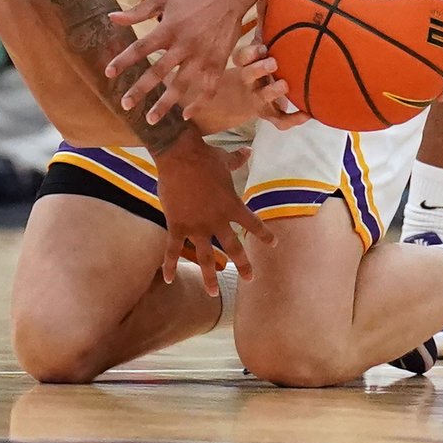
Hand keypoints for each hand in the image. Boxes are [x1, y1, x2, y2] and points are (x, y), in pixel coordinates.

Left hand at [105, 0, 245, 121]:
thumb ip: (138, 11)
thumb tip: (112, 18)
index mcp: (168, 28)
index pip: (140, 48)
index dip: (123, 61)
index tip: (109, 74)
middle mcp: (183, 45)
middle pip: (158, 72)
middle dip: (140, 90)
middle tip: (125, 105)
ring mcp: (202, 56)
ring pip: (181, 86)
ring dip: (165, 104)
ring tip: (151, 120)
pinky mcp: (218, 62)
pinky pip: (208, 88)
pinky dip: (198, 103)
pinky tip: (186, 114)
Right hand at [155, 128, 274, 293]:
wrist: (179, 156)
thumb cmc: (203, 157)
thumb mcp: (223, 159)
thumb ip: (237, 159)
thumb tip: (248, 149)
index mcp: (231, 205)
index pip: (253, 223)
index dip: (264, 234)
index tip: (273, 243)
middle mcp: (217, 220)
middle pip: (233, 248)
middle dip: (243, 264)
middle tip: (250, 278)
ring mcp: (196, 226)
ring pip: (205, 258)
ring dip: (209, 276)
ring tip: (213, 293)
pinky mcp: (177, 225)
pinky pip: (173, 250)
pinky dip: (170, 265)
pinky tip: (169, 279)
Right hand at [232, 39, 307, 130]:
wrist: (242, 97)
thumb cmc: (257, 62)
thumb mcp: (259, 43)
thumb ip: (263, 21)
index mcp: (246, 63)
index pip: (239, 57)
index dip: (249, 53)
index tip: (262, 47)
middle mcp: (249, 81)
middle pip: (247, 76)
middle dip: (258, 69)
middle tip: (273, 62)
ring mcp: (258, 99)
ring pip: (261, 99)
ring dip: (272, 92)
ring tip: (284, 85)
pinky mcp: (269, 114)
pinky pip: (280, 121)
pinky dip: (293, 119)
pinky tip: (308, 114)